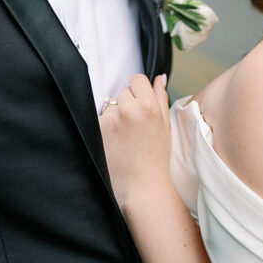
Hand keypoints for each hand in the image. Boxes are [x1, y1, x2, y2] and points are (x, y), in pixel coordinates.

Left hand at [99, 73, 170, 210]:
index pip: (137, 79)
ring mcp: (111, 119)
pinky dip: (105, 127)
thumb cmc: (156, 156)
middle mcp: (128, 108)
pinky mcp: (97, 129)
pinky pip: (100, 118)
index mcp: (148, 105)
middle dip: (128, 104)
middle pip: (123, 91)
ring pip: (110, 105)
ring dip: (115, 115)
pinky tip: (113, 142)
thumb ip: (161, 97)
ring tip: (123, 136)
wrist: (141, 185)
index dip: (139, 91)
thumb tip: (159, 77)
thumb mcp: (165, 125)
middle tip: (134, 126)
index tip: (140, 104)